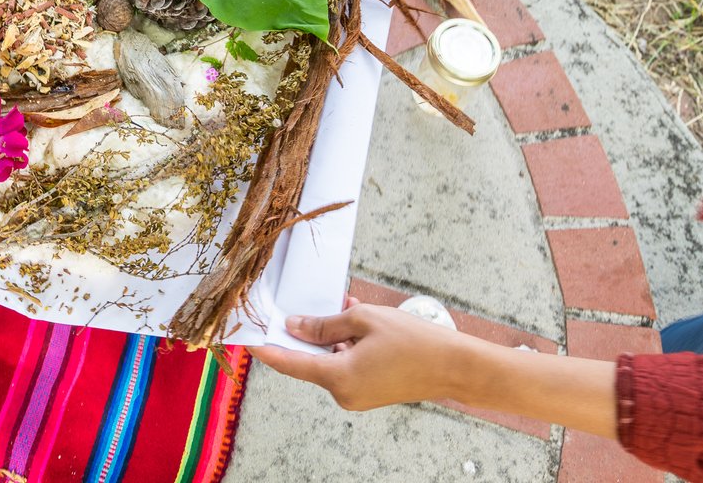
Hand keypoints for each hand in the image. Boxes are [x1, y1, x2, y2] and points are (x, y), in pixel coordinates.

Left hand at [248, 300, 473, 410]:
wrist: (457, 367)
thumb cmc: (413, 341)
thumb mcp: (362, 321)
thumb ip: (323, 325)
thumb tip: (294, 326)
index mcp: (337, 377)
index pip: (288, 363)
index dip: (265, 348)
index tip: (245, 337)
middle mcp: (343, 393)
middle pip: (310, 359)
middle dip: (309, 332)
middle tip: (308, 305)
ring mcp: (357, 397)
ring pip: (330, 360)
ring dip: (333, 335)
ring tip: (346, 307)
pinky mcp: (369, 394)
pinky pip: (347, 365)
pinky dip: (347, 345)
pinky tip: (358, 323)